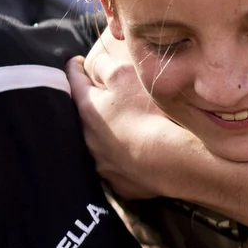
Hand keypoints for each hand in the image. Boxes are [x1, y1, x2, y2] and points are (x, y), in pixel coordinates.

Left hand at [67, 36, 211, 200]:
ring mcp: (104, 166)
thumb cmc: (149, 114)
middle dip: (93, 106)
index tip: (76, 63)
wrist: (174, 162)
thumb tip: (90, 66)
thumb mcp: (125, 75)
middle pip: (85, 117)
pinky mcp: (122, 185)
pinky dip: (125, 159)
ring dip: (109, 136)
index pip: (73, 83)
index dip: (74, 69)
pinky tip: (138, 156)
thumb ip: (104, 66)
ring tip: (125, 129)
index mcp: (88, 111)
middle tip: (105, 98)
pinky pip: (119, 168)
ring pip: (100, 145)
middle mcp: (89, 140)